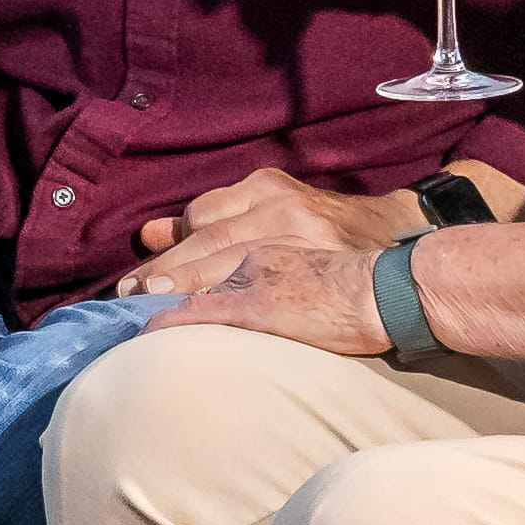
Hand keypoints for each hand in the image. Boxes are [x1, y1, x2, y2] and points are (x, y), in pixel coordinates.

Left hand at [123, 176, 409, 354]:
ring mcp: (265, 259)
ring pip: (197, 272)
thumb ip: (249, 220)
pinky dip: (178, 318)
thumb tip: (181, 228)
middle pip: (196, 242)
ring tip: (130, 307)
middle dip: (158, 268)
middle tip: (124, 289)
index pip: (206, 215)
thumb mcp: (301, 218)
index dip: (173, 240)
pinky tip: (154, 330)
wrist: (400, 281)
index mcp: (274, 195)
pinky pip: (210, 308)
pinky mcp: (267, 300)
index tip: (147, 253)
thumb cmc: (353, 252)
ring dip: (160, 291)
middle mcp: (267, 219)